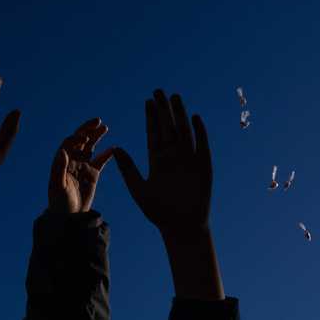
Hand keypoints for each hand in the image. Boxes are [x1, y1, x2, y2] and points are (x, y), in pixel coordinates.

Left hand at [48, 118, 113, 214]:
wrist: (70, 218)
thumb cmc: (60, 203)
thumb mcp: (57, 186)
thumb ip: (59, 168)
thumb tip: (62, 151)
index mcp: (63, 161)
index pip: (70, 143)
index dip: (77, 137)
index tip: (86, 137)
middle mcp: (73, 161)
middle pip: (81, 140)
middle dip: (87, 129)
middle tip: (97, 120)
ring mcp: (83, 166)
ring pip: (91, 147)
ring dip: (96, 136)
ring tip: (104, 127)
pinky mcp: (93, 174)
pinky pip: (101, 160)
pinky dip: (106, 154)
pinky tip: (113, 148)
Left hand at [114, 90, 221, 299]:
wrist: (181, 228)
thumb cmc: (160, 213)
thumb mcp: (139, 190)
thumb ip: (128, 169)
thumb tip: (115, 149)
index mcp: (158, 161)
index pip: (154, 134)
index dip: (151, 118)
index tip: (148, 102)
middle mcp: (174, 157)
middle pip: (168, 128)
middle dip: (163, 110)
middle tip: (158, 91)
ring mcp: (189, 161)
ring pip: (183, 132)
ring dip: (180, 115)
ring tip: (174, 97)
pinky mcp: (203, 168)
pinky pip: (201, 146)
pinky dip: (199, 132)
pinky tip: (194, 117)